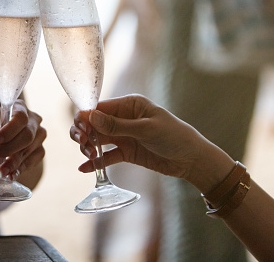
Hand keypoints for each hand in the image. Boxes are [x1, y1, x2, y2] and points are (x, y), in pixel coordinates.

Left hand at [0, 99, 45, 177]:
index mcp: (19, 107)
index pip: (20, 117)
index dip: (9, 130)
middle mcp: (33, 119)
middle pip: (28, 135)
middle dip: (9, 148)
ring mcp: (39, 135)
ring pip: (31, 148)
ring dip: (14, 161)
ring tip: (0, 171)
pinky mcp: (40, 150)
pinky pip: (34, 160)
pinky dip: (21, 168)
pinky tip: (11, 174)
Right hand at [70, 94, 211, 179]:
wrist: (192, 159)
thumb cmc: (174, 136)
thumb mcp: (145, 129)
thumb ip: (117, 125)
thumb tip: (90, 116)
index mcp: (129, 104)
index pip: (99, 107)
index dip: (86, 117)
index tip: (81, 130)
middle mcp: (123, 118)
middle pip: (93, 123)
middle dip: (83, 132)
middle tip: (83, 143)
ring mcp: (123, 135)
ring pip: (97, 139)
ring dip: (88, 146)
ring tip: (89, 155)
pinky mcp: (126, 152)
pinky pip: (106, 156)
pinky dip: (95, 162)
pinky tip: (84, 168)